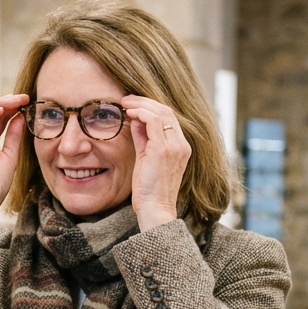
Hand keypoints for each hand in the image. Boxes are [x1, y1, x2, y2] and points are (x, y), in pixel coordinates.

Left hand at [123, 95, 191, 230]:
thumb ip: (143, 138)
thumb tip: (136, 120)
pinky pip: (154, 121)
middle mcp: (181, 144)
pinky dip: (141, 113)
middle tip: (127, 99)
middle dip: (145, 101)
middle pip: (167, 111)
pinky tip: (130, 114)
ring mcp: (174, 146)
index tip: (134, 105)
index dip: (151, 107)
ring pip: (161, 112)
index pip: (169, 118)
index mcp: (181, 147)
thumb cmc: (150, 189)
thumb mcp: (146, 158)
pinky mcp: (163, 149)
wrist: (155, 209)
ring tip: (126, 104)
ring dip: (142, 104)